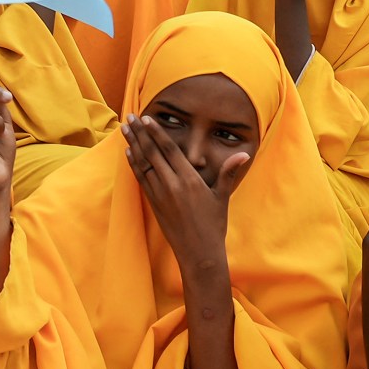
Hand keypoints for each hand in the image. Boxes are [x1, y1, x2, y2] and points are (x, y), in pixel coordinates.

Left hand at [122, 113, 244, 271]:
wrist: (198, 252)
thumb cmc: (214, 224)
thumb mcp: (222, 197)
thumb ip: (228, 172)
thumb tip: (244, 154)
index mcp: (189, 180)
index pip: (169, 150)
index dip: (157, 133)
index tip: (147, 119)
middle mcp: (172, 184)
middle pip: (152, 152)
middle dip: (140, 133)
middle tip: (130, 116)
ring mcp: (160, 194)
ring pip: (143, 163)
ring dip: (133, 144)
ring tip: (125, 129)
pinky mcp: (153, 203)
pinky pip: (141, 178)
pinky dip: (133, 164)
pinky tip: (128, 152)